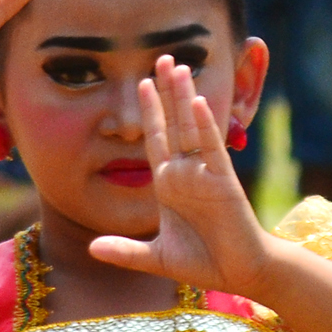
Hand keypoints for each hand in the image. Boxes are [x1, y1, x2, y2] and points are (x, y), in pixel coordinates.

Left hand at [88, 57, 272, 293]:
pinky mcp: (224, 182)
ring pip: (192, 128)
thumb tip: (91, 248)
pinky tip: (198, 103)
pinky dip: (205, 127)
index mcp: (169, 184)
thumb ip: (125, 251)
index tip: (142, 82)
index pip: (156, 138)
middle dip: (167, 91)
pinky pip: (212, 150)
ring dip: (185, 97)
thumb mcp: (156, 257)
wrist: (241, 274)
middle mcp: (186, 172)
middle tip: (162, 57)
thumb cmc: (204, 261)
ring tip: (179, 67)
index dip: (150, 111)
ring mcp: (205, 174)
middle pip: (174, 123)